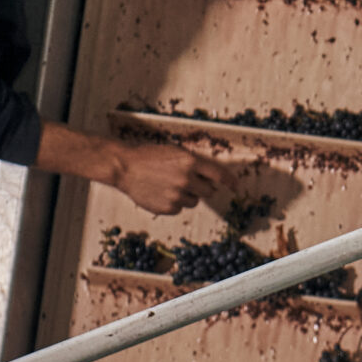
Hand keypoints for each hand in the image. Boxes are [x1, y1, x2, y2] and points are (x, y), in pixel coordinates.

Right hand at [113, 142, 228, 214]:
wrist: (125, 167)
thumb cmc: (150, 156)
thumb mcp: (175, 152)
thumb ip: (194, 164)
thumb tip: (213, 178)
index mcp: (190, 161)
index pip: (219, 175)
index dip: (230, 181)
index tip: (235, 186)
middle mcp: (186, 179)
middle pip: (209, 191)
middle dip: (203, 187)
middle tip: (189, 182)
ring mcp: (176, 195)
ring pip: (194, 201)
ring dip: (187, 195)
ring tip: (169, 185)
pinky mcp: (167, 208)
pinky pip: (180, 208)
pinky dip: (174, 203)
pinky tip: (161, 193)